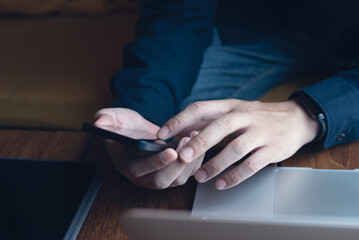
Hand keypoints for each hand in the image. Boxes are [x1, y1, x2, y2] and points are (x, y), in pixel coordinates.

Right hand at [94, 108, 203, 188]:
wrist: (139, 131)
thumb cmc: (125, 126)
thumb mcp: (112, 118)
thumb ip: (105, 119)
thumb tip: (99, 122)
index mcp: (125, 165)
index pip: (139, 170)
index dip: (155, 162)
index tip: (170, 151)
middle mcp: (142, 177)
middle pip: (161, 181)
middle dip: (176, 164)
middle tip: (186, 144)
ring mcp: (158, 177)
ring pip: (177, 180)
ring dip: (189, 161)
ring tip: (194, 139)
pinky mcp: (171, 174)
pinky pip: (186, 173)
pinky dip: (195, 160)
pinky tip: (197, 141)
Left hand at [157, 99, 319, 189]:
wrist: (296, 119)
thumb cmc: (258, 117)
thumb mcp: (234, 111)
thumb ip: (210, 120)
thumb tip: (181, 130)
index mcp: (231, 106)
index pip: (201, 108)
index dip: (180, 120)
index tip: (163, 133)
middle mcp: (245, 116)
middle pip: (219, 127)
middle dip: (198, 142)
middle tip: (181, 157)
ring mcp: (260, 132)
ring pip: (235, 148)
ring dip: (215, 164)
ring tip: (200, 177)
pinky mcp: (273, 149)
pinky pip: (252, 164)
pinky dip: (235, 176)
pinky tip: (222, 184)